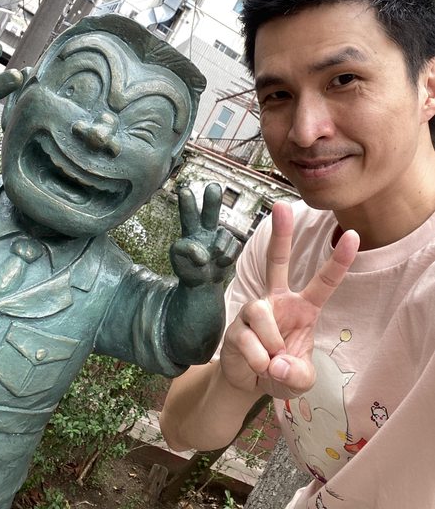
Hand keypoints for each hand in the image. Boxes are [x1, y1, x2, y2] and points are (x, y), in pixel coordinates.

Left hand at [170, 183, 240, 287]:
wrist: (202, 283)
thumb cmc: (187, 267)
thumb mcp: (177, 259)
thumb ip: (184, 251)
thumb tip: (202, 252)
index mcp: (191, 230)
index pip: (188, 215)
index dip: (187, 204)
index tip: (184, 191)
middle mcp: (206, 229)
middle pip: (210, 212)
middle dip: (212, 200)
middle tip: (213, 186)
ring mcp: (220, 237)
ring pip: (225, 235)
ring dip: (219, 249)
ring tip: (213, 259)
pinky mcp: (232, 245)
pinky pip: (235, 246)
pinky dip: (227, 258)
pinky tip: (220, 263)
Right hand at [220, 201, 358, 398]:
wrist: (249, 382)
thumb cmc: (281, 370)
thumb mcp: (300, 380)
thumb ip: (298, 375)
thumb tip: (276, 361)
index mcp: (303, 308)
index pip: (324, 282)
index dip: (338, 260)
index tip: (352, 235)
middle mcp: (278, 301)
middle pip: (277, 261)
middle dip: (280, 234)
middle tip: (281, 206)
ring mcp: (255, 310)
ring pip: (261, 314)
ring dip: (270, 344)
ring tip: (270, 362)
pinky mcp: (236, 325)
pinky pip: (249, 338)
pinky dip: (258, 359)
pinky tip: (258, 365)